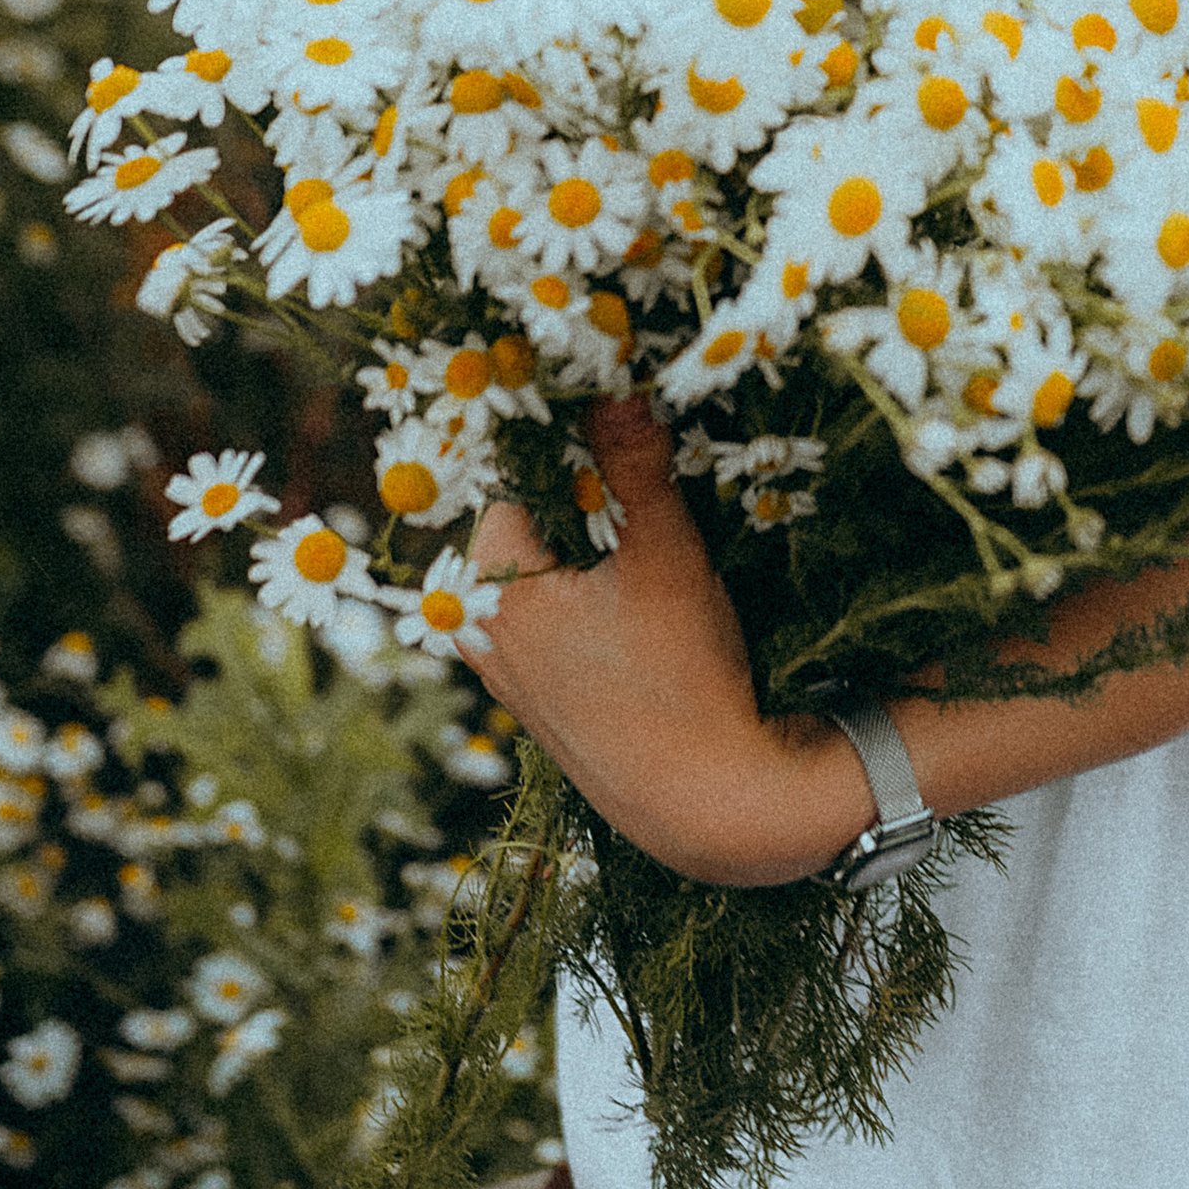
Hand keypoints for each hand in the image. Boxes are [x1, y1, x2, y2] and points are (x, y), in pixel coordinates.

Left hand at [464, 399, 865, 884]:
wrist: (707, 803)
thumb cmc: (681, 678)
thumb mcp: (664, 557)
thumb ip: (636, 466)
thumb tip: (616, 385)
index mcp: (489, 596)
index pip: (513, 482)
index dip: (569, 452)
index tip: (619, 432)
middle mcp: (481, 637)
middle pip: (525, 527)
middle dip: (582, 498)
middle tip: (646, 486)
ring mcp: (508, 677)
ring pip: (541, 574)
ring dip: (588, 548)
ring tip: (652, 542)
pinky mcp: (541, 704)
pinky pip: (552, 619)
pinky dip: (589, 595)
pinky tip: (643, 605)